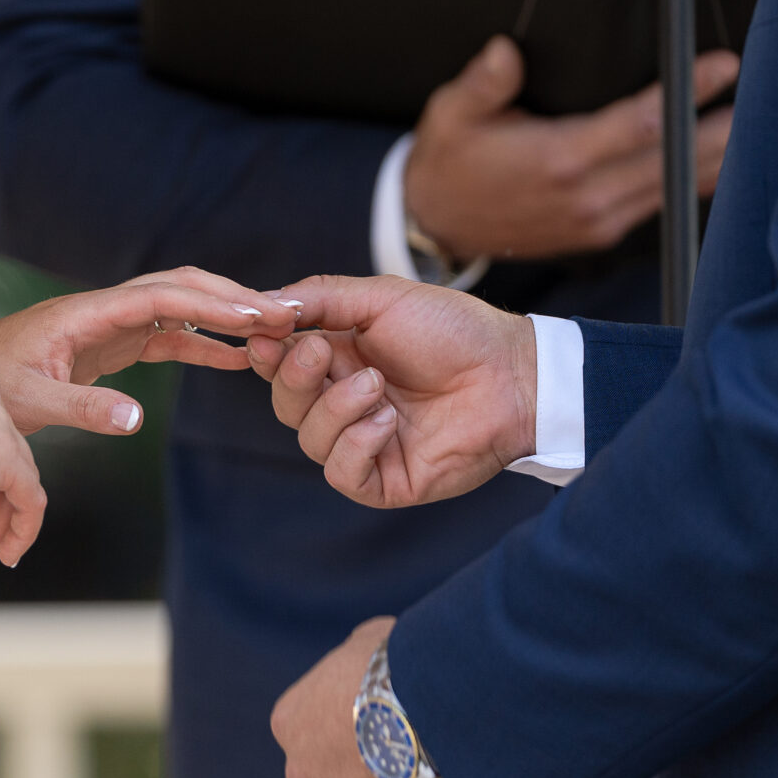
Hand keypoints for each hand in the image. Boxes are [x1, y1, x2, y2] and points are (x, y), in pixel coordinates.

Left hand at [0, 268, 300, 436]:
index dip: (209, 302)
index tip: (255, 314)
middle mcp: (102, 311)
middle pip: (179, 287)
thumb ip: (82, 410)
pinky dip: (202, 345)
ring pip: (178, 308)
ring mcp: (108, 326)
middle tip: (283, 314)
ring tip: (274, 330)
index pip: (159, 296)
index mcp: (84, 314)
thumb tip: (135, 418)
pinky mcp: (109, 348)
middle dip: (230, 296)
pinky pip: (166, 338)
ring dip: (223, 316)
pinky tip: (236, 360)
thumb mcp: (27, 404)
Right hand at [247, 275, 535, 507]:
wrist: (512, 374)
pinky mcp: (385, 479)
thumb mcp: (381, 298)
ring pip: (310, 440)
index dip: (266, 354)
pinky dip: (356, 444)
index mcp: (340, 360)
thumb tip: (265, 304)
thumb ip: (320, 298)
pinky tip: (388, 422)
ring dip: (337, 408)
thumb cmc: (455, 331)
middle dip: (296, 378)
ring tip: (378, 385)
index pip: (279, 365)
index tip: (267, 336)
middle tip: (325, 353)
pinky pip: (342, 474)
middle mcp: (346, 403)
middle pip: (286, 404)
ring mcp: (365, 443)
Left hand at [272, 617, 464, 777]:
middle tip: (389, 772)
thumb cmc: (402, 659)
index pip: (305, 742)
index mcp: (292, 723)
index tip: (377, 729)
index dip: (341, 740)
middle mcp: (303, 776)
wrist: (432, 702)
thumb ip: (359, 662)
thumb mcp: (368, 641)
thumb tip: (375, 662)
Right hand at [406, 37, 736, 261]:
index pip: (639, 124)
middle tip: (764, 90)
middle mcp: (586, 196)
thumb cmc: (449, 161)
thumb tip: (507, 50)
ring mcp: (598, 220)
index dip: (687, 93)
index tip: (723, 66)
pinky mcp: (602, 233)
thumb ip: (484, 83)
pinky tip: (718, 156)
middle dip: (721, 125)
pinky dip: (693, 180)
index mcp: (557, 160)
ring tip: (754, 118)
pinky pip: (662, 203)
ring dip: (715, 153)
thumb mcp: (451, 114)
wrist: (437, 224)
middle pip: (674, 158)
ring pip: (675, 185)